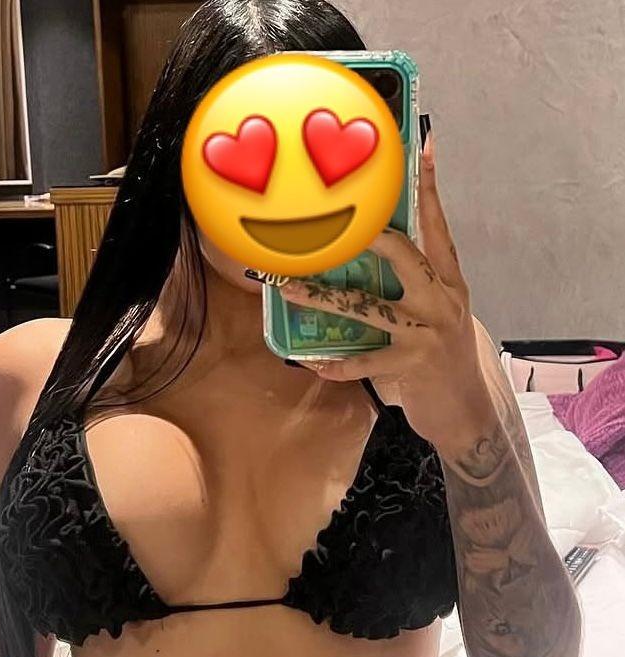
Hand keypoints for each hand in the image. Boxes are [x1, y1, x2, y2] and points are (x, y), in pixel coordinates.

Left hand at [279, 131, 494, 452]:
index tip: (423, 145)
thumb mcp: (440, 313)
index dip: (430, 187)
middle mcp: (442, 301)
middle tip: (334, 223)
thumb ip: (415, 285)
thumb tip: (374, 252)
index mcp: (449, 282)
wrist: (467, 412)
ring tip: (288, 288)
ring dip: (323, 299)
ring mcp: (427, 334)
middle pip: (405, 256)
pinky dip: (337, 365)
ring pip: (369, 308)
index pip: (439, 226)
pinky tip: (312, 364)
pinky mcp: (411, 367)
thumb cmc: (444, 358)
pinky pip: (364, 362)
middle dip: (370, 238)